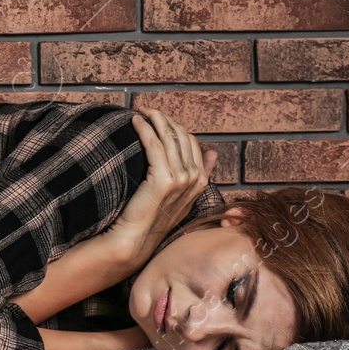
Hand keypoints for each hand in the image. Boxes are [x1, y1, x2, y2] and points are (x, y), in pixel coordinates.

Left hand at [105, 107, 218, 262]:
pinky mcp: (163, 179)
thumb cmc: (152, 218)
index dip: (175, 126)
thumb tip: (213, 153)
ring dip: (155, 119)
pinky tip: (135, 121)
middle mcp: (194, 178)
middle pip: (181, 136)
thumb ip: (200, 174)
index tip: (159, 118)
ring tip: (141, 111)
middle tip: (148, 110)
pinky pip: (154, 144)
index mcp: (201, 181)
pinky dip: (145, 129)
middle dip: (165, 119)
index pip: (191, 142)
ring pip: (169, 136)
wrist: (136, 239)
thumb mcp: (182, 196)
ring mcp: (181, 179)